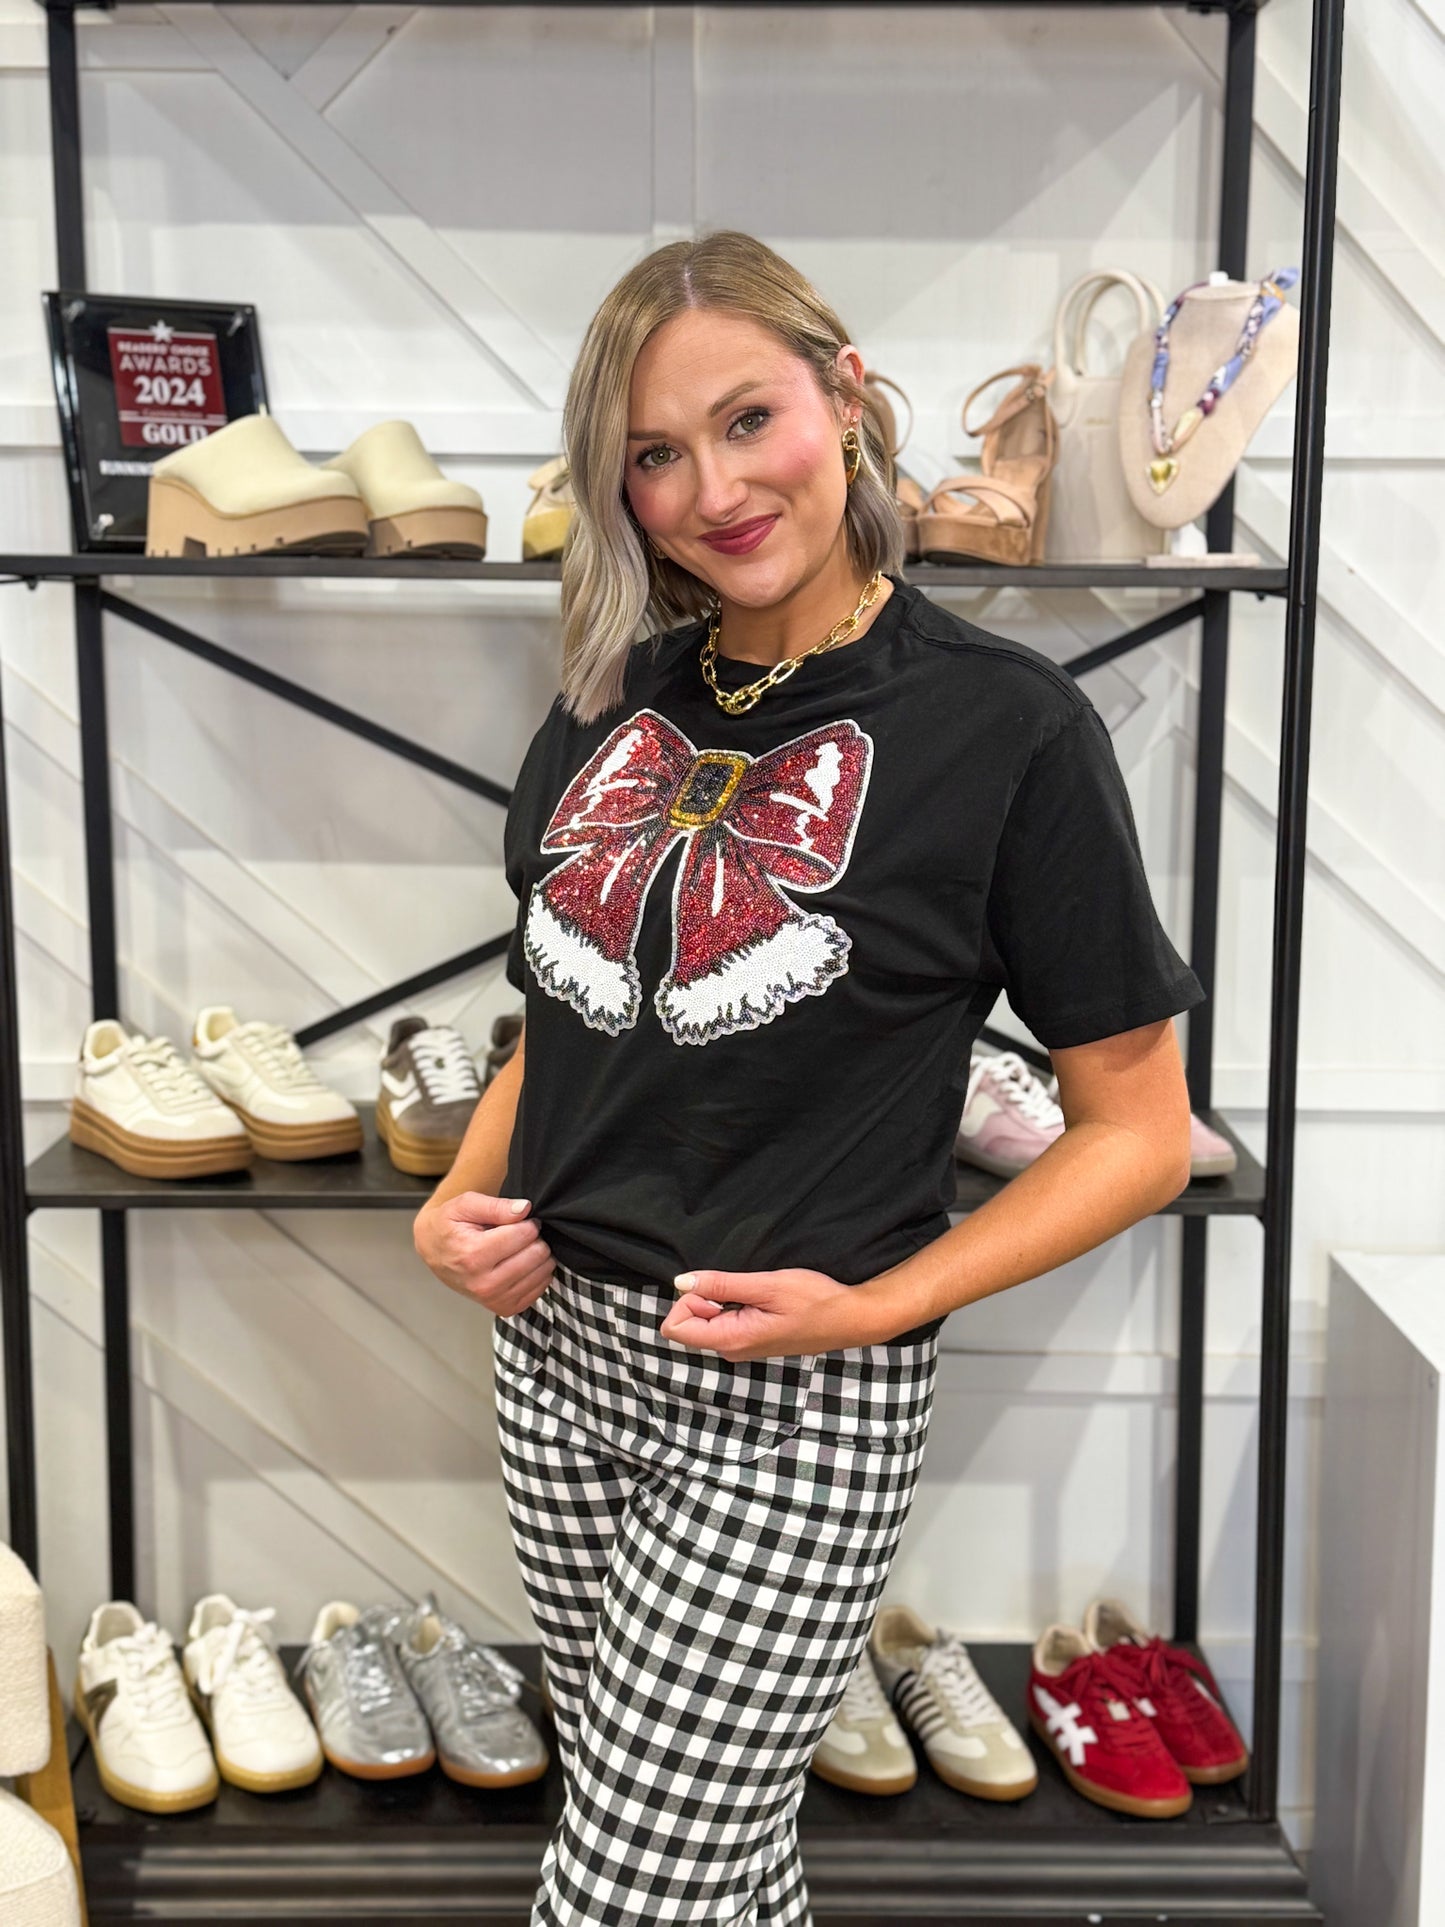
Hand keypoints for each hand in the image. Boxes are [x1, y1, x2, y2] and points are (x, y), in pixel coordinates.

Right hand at [413, 1193, 552, 1315]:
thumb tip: (525, 1209)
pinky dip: (538, 1274)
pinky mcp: (504, 1308)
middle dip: (536, 1239)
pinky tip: (523, 1264)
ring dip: (540, 1256)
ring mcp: (494, 1298)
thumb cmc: (449, 1225)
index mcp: (473, 1254)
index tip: (519, 1220)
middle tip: (521, 1234)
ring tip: (521, 1248)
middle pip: (536, 1254)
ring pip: (542, 1273)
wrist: (434, 1250)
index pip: (524, 1234)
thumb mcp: (465, 1205)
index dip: (528, 1222)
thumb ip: (496, 1206)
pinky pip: (539, 1290)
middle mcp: (483, 1282)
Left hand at [659, 1267, 864, 1360]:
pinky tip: (759, 1301)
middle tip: (741, 1290)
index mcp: (731, 1340)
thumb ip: (721, 1285)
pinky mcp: (751, 1341)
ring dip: (720, 1301)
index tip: (719, 1289)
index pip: (675, 1327)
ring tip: (754, 1294)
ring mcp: (741, 1348)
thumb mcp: (766, 1285)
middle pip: (687, 1324)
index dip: (688, 1300)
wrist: (850, 1319)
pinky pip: (722, 1323)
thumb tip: (681, 1282)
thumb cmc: (815, 1300)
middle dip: (703, 1299)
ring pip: (705, 1322)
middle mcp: (731, 1350)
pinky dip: (731, 1306)